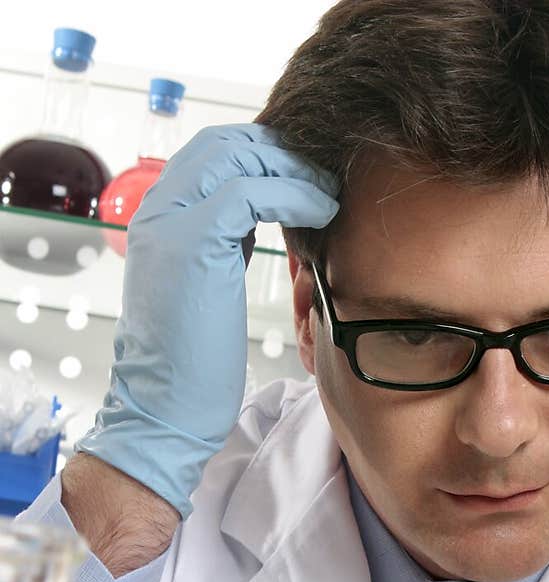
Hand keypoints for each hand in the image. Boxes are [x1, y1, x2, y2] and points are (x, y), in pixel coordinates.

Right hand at [75, 124, 338, 518]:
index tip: (305, 174)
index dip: (262, 154)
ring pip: (238, 158)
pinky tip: (321, 211)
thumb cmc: (192, 368)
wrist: (163, 411)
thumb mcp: (206, 290)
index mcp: (158, 219)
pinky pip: (252, 193)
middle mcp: (157, 211)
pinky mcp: (195, 244)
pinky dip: (294, 194)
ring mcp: (171, 223)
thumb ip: (223, 248)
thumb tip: (258, 225)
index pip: (211, 153)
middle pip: (224, 143)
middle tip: (325, 173)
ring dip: (293, 169)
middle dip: (281, 151)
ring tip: (331, 192)